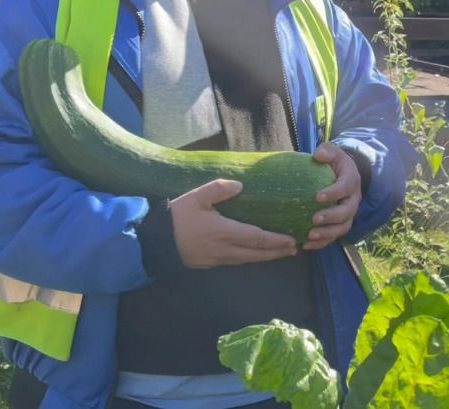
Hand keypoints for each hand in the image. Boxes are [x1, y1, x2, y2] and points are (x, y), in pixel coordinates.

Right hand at [170, 179, 296, 268]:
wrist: (154, 242)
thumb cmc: (177, 217)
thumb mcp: (196, 197)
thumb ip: (219, 189)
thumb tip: (240, 185)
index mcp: (224, 232)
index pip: (256, 238)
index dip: (275, 241)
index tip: (291, 240)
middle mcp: (224, 249)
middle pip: (256, 253)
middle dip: (276, 252)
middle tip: (294, 249)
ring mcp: (217, 259)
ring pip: (247, 260)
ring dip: (265, 257)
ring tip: (280, 253)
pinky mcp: (210, 263)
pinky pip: (236, 261)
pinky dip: (250, 258)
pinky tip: (254, 254)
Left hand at [305, 143, 361, 250]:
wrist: (343, 175)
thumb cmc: (334, 163)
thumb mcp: (332, 152)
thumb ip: (326, 151)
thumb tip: (318, 155)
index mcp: (351, 180)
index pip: (346, 187)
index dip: (334, 193)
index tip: (317, 196)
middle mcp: (353, 199)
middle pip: (347, 212)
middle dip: (331, 217)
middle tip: (314, 219)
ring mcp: (348, 214)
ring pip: (343, 227)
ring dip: (327, 233)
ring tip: (310, 236)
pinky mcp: (341, 224)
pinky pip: (334, 236)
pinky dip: (322, 243)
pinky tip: (305, 245)